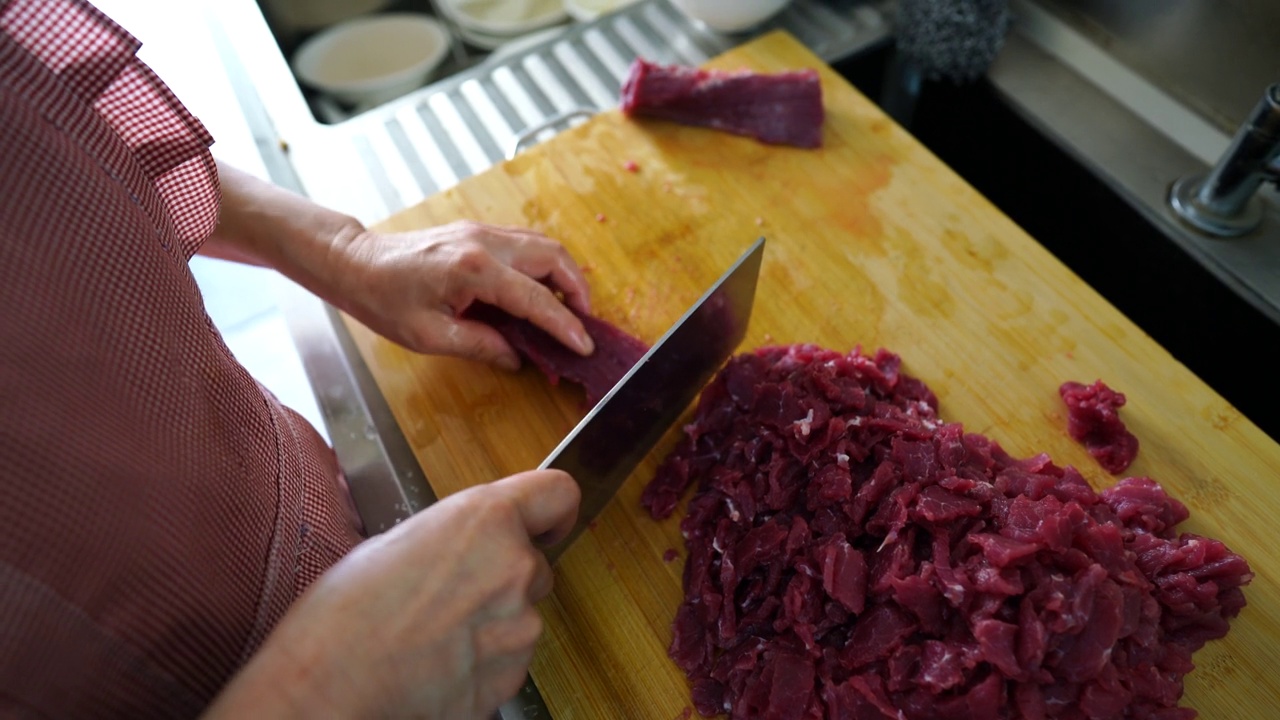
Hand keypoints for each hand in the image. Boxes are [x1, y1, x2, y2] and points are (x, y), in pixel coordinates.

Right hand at [204, 470, 580, 719]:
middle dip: (502, 578)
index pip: (558, 494)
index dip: (551, 512)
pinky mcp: (509, 680)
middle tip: (447, 594)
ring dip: (491, 624)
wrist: (327, 687)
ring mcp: (518, 629)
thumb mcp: (399, 541)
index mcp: (487, 520)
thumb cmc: (342, 615)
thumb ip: (457, 536)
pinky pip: (506, 662)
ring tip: (431, 634)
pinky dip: (481, 664)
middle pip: (535, 565)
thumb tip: (468, 546)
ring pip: (521, 618)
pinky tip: (435, 664)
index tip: (546, 524)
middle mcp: (515, 569)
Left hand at [337, 221, 594, 368]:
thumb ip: (480, 345)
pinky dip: (543, 266)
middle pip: (553, 256)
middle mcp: (485, 243)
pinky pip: (525, 244)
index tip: (582, 346)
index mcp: (473, 270)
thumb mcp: (429, 336)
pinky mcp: (477, 232)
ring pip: (543, 245)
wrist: (356, 262)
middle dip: (577, 289)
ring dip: (563, 275)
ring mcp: (482, 232)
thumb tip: (516, 357)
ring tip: (568, 309)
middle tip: (583, 322)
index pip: (535, 298)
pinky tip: (539, 292)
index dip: (564, 325)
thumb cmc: (383, 299)